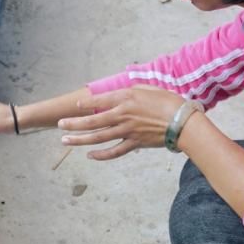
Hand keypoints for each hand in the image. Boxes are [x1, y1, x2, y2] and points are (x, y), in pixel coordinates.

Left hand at [57, 87, 192, 160]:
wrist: (184, 122)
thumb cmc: (169, 102)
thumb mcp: (148, 88)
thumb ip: (131, 90)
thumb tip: (120, 93)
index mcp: (126, 98)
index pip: (99, 101)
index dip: (85, 104)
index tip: (75, 106)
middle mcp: (123, 114)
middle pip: (93, 121)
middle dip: (73, 123)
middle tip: (59, 125)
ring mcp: (127, 131)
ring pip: (98, 137)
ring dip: (80, 139)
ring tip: (65, 140)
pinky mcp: (134, 143)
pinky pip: (114, 151)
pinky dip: (101, 155)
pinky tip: (90, 155)